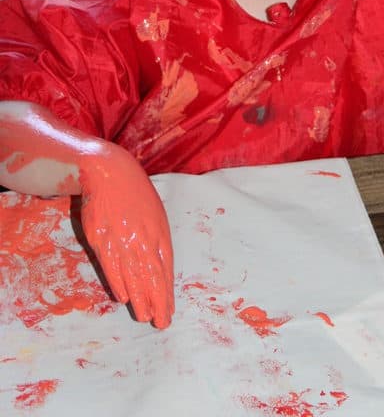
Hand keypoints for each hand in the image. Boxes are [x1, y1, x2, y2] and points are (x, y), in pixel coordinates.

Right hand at [79, 145, 174, 328]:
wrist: (109, 174)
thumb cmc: (135, 195)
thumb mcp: (155, 214)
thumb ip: (157, 241)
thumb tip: (161, 268)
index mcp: (159, 232)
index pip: (166, 269)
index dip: (168, 292)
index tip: (169, 310)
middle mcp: (143, 238)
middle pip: (152, 276)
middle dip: (158, 301)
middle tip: (161, 322)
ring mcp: (122, 239)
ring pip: (133, 275)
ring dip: (140, 298)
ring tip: (144, 316)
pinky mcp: (102, 239)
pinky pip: (112, 266)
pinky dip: (118, 282)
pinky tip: (123, 297)